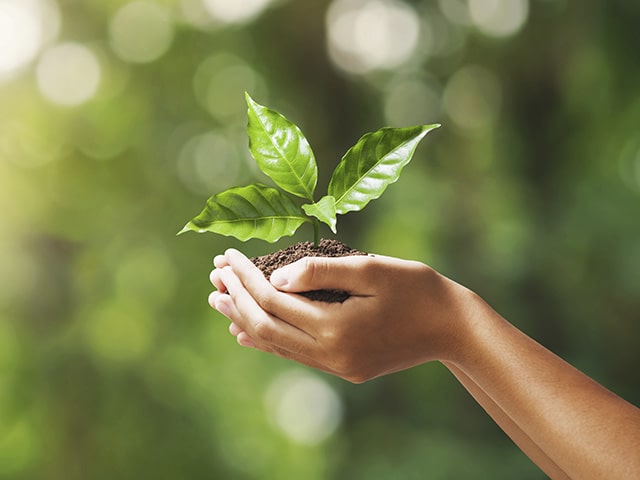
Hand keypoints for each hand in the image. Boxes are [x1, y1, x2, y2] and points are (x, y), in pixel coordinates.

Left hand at [209, 249, 477, 382]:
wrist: (452, 327)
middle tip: (214, 276)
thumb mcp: (370, 269)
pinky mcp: (344, 368)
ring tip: (220, 300)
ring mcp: (337, 366)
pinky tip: (247, 332)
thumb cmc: (416, 289)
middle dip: (237, 299)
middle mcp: (331, 355)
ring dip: (245, 320)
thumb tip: (275, 276)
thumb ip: (320, 271)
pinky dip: (268, 339)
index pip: (273, 300)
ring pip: (276, 344)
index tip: (227, 256)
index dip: (245, 277)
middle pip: (266, 326)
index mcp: (336, 329)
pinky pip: (295, 354)